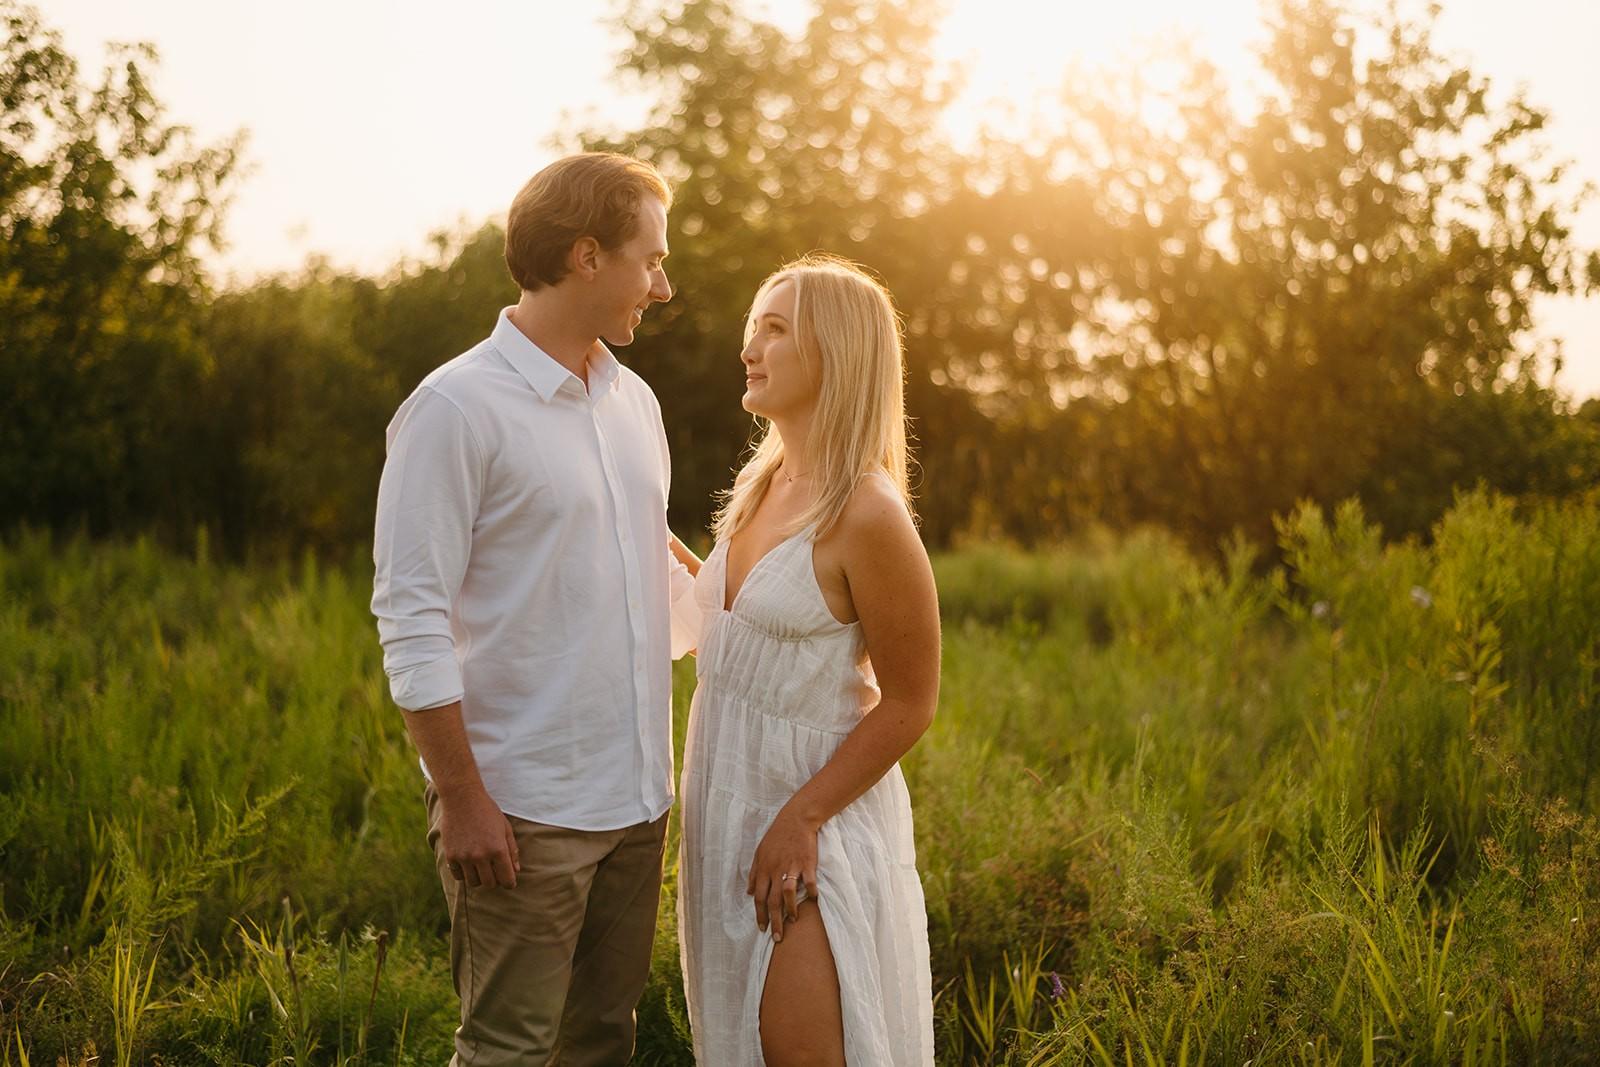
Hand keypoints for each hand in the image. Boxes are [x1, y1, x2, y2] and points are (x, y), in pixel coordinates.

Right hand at [438, 785, 519, 888]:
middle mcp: (481, 856)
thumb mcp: (505, 828)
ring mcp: (464, 857)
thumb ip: (512, 850)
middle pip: (490, 884)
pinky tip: (468, 864)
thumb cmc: (487, 811)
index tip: (509, 881)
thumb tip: (516, 870)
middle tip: (494, 872)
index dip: (509, 883)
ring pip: (473, 882)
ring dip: (479, 878)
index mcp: (498, 849)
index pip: (507, 879)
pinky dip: (464, 874)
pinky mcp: (451, 856)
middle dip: (495, 880)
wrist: (462, 798)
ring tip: (481, 867)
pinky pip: (458, 876)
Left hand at [746, 808, 818, 941]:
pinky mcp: (807, 863)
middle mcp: (775, 870)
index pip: (760, 898)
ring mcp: (791, 867)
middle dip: (774, 921)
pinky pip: (809, 881)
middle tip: (778, 937)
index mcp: (763, 869)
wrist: (795, 819)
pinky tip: (813, 899)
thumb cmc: (777, 837)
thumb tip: (750, 893)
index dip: (761, 915)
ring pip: (788, 894)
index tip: (763, 929)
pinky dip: (811, 891)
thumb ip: (754, 873)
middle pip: (773, 901)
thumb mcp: (760, 853)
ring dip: (791, 910)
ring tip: (793, 920)